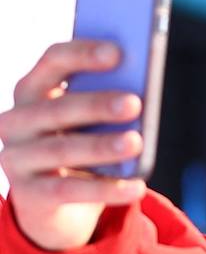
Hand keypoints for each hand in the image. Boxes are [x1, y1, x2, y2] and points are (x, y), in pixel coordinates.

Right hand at [0, 41, 146, 251]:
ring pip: (62, 149)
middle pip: (57, 108)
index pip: (53, 61)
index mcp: (33, 90)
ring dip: (101, 146)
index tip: (118, 52)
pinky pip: (69, 190)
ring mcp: (18, 158)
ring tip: (136, 142)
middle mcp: (16, 121)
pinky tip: (136, 186)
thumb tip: (141, 93)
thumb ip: (108, 99)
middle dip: (97, 104)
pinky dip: (106, 188)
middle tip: (135, 103)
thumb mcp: (91, 118)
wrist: (55, 200)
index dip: (83, 54)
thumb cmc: (81, 139)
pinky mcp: (30, 194)